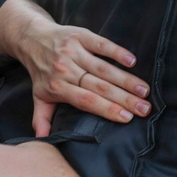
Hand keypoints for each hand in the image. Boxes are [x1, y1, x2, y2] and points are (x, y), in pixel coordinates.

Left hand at [15, 20, 150, 136]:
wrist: (32, 38)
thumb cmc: (42, 72)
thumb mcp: (39, 96)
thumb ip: (42, 119)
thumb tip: (42, 141)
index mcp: (58, 87)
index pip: (86, 101)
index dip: (107, 109)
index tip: (128, 118)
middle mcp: (65, 70)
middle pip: (99, 87)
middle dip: (124, 98)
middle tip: (145, 108)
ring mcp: (73, 52)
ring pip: (103, 68)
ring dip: (126, 79)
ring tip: (144, 90)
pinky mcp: (79, 36)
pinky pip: (100, 45)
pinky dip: (116, 52)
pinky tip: (132, 61)